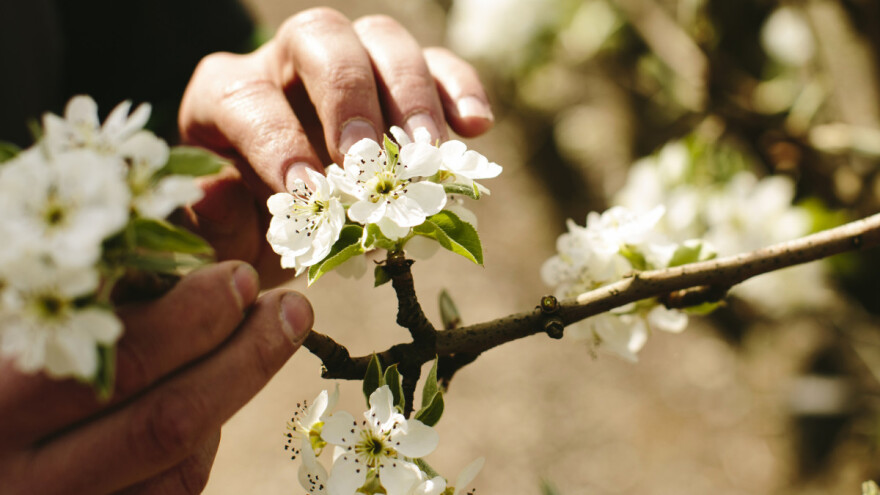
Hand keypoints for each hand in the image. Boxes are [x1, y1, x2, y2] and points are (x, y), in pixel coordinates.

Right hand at [0, 261, 312, 494]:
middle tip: (290, 309)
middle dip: (245, 358)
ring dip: (231, 395)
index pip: (118, 363)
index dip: (191, 318)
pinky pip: (170, 491)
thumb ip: (79, 310)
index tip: (241, 276)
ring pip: (179, 465)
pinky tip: (208, 396)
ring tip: (264, 337)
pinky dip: (202, 441)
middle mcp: (25, 480)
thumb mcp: (17, 331)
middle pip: (166, 422)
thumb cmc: (4, 374)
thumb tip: (187, 271)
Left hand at [177, 8, 493, 285]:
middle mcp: (284, 60)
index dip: (276, 140)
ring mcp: (348, 62)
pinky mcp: (397, 80)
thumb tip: (215, 191)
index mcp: (225, 94)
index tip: (309, 192)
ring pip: (380, 39)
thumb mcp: (223, 235)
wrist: (287, 221)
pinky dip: (458, 87)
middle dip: (348, 98)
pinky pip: (435, 62)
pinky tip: (476, 126)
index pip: (246, 98)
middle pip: (319, 37)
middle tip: (369, 162)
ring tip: (430, 154)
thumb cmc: (250, 226)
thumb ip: (212, 220)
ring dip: (410, 95)